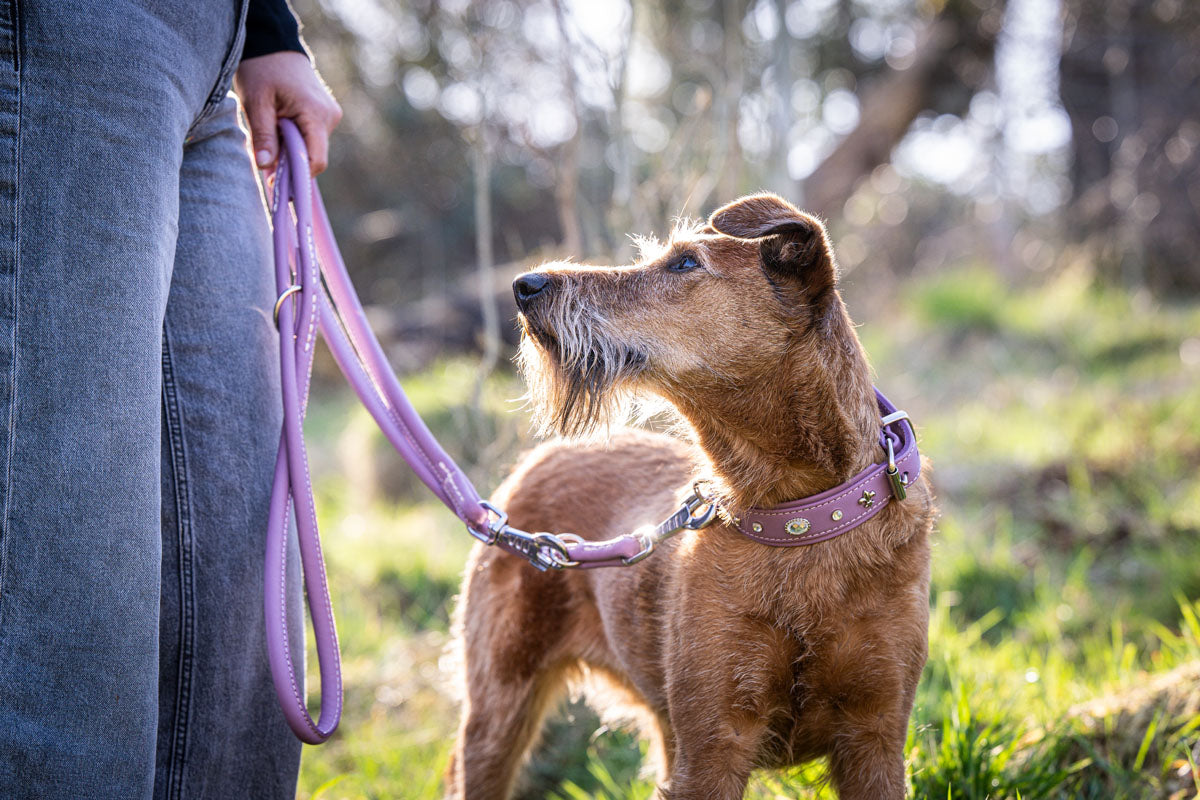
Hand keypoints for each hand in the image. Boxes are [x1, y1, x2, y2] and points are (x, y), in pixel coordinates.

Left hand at [235, 51, 342, 174]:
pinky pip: (313, 138)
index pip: (315, 161)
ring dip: (292, 150)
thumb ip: (263, 136)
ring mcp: (331, 115)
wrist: (273, 44)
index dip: (298, 176)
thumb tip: (265, 168)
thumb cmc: (262, 69)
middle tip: (265, 156)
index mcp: (315, 114)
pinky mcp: (326, 114)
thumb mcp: (256, 103)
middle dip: (291, 162)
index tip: (276, 183)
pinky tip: (280, 127)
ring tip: (271, 132)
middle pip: (314, 156)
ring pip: (312, 148)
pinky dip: (296, 140)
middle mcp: (330, 117)